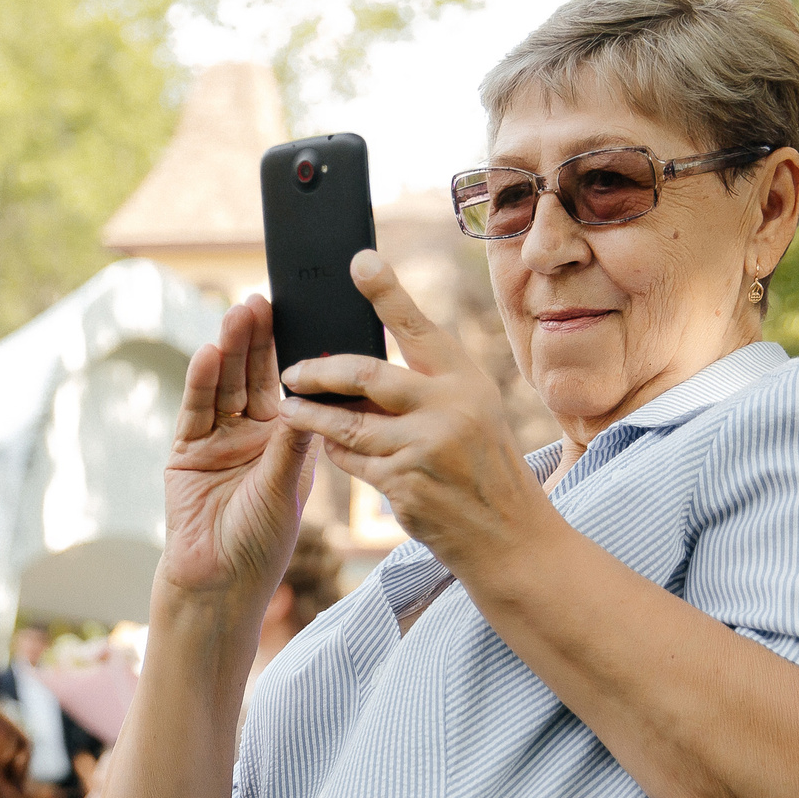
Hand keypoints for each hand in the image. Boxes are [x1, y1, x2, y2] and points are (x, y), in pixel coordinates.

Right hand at [159, 295, 318, 607]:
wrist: (218, 582)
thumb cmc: (262, 543)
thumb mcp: (286, 487)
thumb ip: (291, 440)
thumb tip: (308, 393)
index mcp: (288, 441)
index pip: (292, 386)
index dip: (293, 352)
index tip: (300, 317)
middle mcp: (254, 434)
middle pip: (255, 377)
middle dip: (257, 340)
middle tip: (261, 301)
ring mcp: (219, 439)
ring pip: (225, 386)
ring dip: (229, 351)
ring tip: (236, 315)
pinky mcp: (187, 449)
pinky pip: (196, 409)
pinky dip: (201, 382)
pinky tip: (208, 353)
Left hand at [277, 253, 546, 580]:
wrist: (510, 537)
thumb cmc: (483, 468)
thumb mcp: (472, 413)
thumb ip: (427, 388)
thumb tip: (358, 365)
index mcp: (465, 379)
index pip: (418, 327)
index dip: (387, 292)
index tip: (358, 261)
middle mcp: (448, 407)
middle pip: (366, 374)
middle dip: (320, 370)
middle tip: (292, 369)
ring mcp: (424, 447)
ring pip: (348, 424)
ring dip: (312, 416)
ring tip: (288, 407)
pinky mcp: (404, 483)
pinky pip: (353, 461)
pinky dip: (336, 452)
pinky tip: (325, 446)